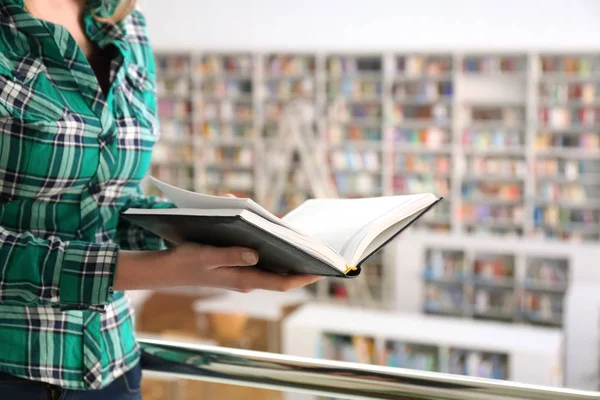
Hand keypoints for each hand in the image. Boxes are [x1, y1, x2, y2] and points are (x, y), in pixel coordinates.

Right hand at [114, 243, 322, 292]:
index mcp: (242, 279)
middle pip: (280, 274)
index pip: (280, 282)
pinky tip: (273, 235)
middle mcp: (246, 279)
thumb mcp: (206, 256)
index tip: (321, 270)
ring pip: (270, 266)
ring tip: (302, 242)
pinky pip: (258, 259)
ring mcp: (241, 274)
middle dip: (299, 264)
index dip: (302, 277)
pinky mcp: (235, 266)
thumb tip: (255, 254)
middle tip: (318, 252)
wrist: (166, 269)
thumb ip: (230, 256)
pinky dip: (268, 248)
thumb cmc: (185, 261)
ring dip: (284, 254)